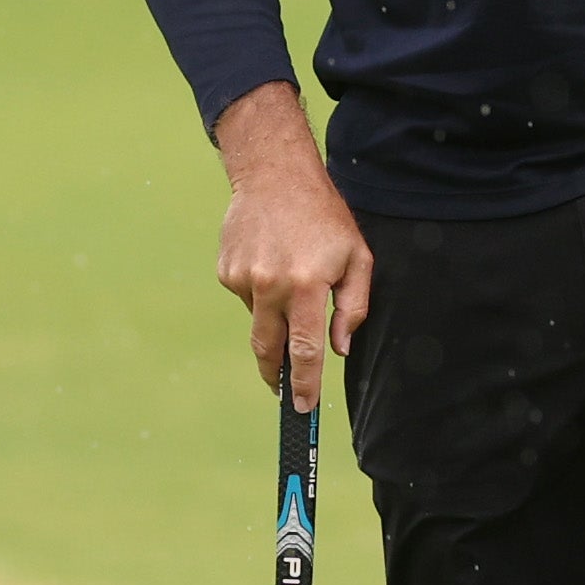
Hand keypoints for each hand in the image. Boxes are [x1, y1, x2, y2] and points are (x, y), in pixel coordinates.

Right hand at [210, 81, 372, 416]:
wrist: (275, 175)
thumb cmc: (325, 217)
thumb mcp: (357, 258)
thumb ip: (352, 308)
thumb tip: (338, 349)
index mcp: (305, 286)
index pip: (303, 351)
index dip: (303, 385)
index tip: (301, 409)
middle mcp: (270, 286)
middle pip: (268, 349)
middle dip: (276, 374)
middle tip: (284, 388)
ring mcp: (243, 279)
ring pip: (259, 320)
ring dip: (274, 317)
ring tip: (291, 279)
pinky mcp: (227, 271)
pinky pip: (246, 298)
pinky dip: (261, 292)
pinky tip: (272, 262)